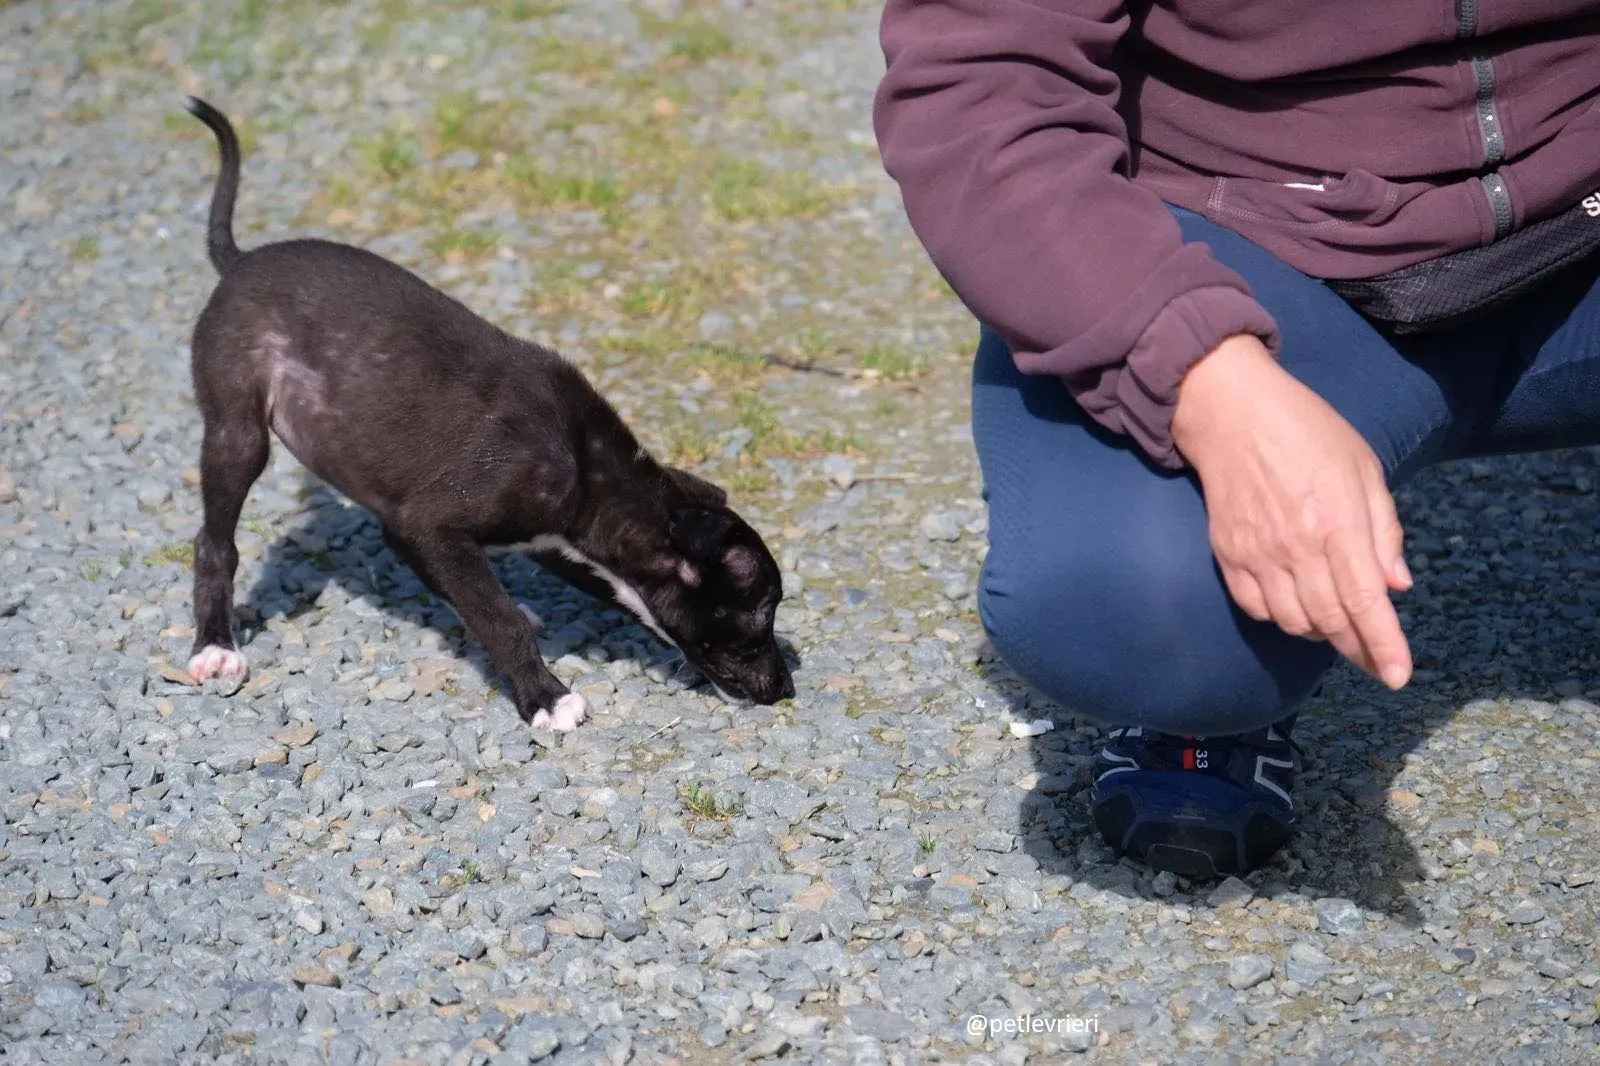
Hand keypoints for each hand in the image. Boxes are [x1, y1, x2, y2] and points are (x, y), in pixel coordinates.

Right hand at [1171, 334, 1412, 688]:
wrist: (1231, 414)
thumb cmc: (1306, 432)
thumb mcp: (1364, 468)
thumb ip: (1383, 530)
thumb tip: (1396, 585)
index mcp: (1337, 523)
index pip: (1364, 602)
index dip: (1383, 646)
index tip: (1398, 677)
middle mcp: (1296, 547)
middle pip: (1330, 621)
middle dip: (1357, 649)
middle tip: (1374, 659)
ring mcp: (1256, 554)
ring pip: (1292, 621)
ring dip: (1320, 632)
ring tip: (1336, 624)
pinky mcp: (1227, 554)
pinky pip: (1255, 608)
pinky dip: (1280, 617)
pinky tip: (1295, 605)